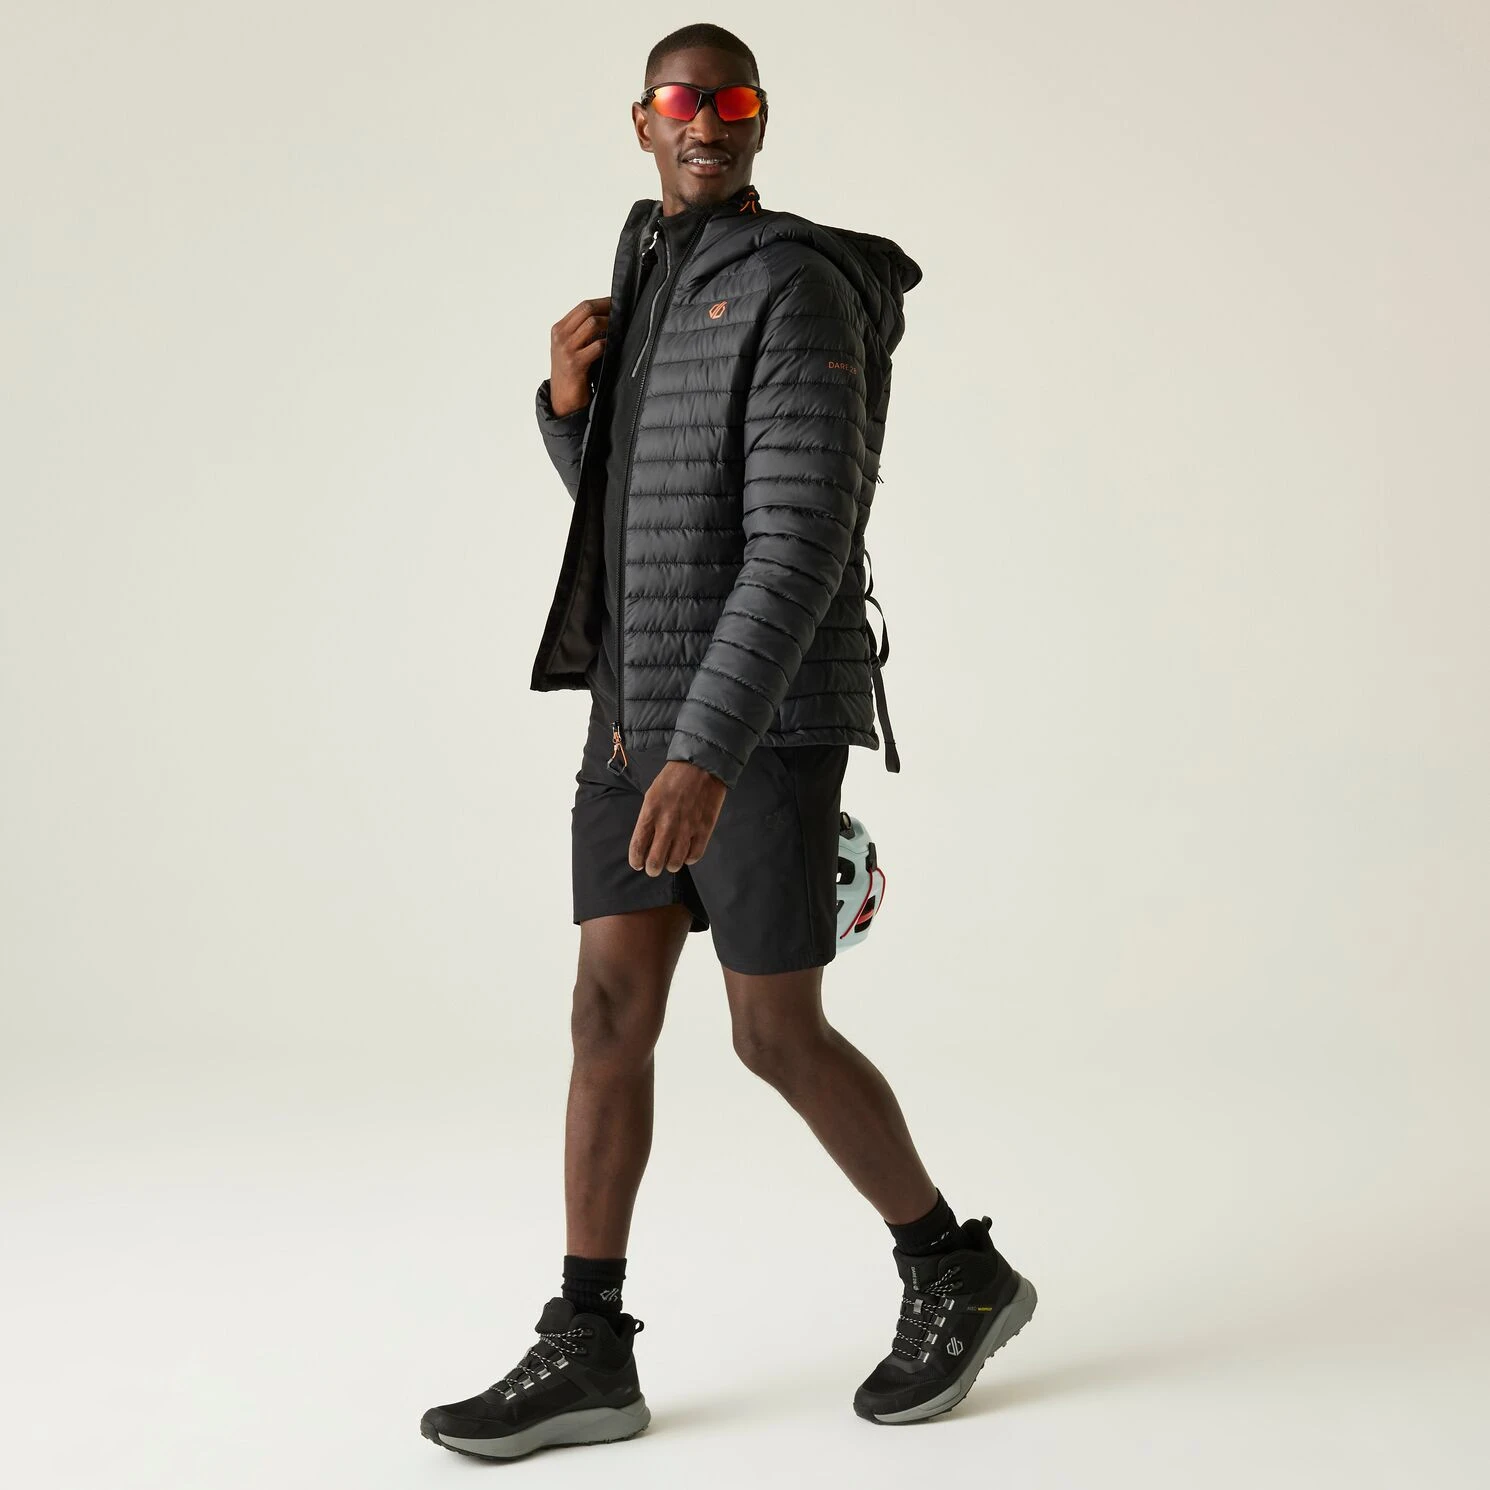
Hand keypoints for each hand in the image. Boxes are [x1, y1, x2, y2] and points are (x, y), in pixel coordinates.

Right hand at [549, 296, 611, 416]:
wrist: (564, 399)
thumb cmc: (573, 373)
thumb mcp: (572, 348)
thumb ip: (583, 332)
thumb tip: (609, 316)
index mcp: (558, 329)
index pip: (582, 306)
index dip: (603, 302)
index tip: (617, 302)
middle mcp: (560, 336)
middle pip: (587, 309)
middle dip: (608, 308)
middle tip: (623, 311)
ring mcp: (566, 349)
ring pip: (592, 323)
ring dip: (610, 324)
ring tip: (620, 327)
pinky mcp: (575, 364)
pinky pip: (598, 346)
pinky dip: (609, 342)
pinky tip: (615, 345)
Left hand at [629, 760, 727, 874]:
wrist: (701, 766)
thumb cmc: (674, 778)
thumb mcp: (652, 795)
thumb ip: (648, 819)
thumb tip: (647, 842)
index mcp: (650, 813)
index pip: (638, 846)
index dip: (636, 860)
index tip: (637, 864)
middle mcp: (667, 824)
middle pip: (655, 861)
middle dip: (652, 869)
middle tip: (653, 868)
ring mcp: (686, 828)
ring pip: (675, 863)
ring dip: (671, 865)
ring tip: (670, 861)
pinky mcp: (704, 829)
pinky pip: (694, 856)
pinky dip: (688, 859)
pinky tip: (686, 853)